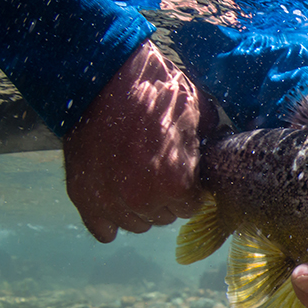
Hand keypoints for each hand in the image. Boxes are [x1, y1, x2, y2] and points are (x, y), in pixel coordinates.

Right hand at [63, 40, 216, 241]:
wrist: (104, 78)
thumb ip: (209, 149)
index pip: (189, 208)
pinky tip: (113, 202)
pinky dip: (108, 219)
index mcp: (176, 185)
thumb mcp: (199, 118)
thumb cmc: (157, 94)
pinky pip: (103, 229)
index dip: (186, 189)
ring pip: (136, 223)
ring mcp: (110, 201)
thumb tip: (223, 155)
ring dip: (137, 206)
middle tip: (154, 169)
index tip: (180, 173)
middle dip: (163, 197)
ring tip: (132, 177)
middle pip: (163, 216)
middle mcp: (142, 200)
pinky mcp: (83, 197)